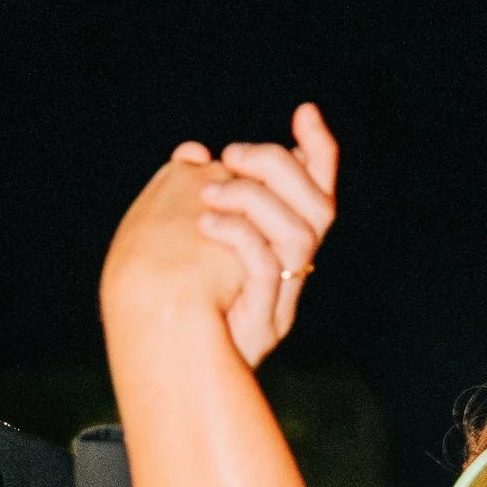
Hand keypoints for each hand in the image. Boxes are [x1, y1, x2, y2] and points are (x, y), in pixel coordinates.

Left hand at [192, 106, 338, 366]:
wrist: (166, 374)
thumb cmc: (170, 304)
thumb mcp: (181, 242)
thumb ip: (191, 198)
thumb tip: (190, 152)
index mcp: (280, 250)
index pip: (319, 193)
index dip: (319, 152)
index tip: (304, 112)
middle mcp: (291, 274)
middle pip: (320, 207)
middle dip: (278, 167)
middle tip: (230, 155)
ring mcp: (281, 302)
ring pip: (299, 232)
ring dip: (254, 199)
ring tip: (208, 192)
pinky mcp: (261, 325)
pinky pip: (265, 265)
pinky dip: (238, 235)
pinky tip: (204, 224)